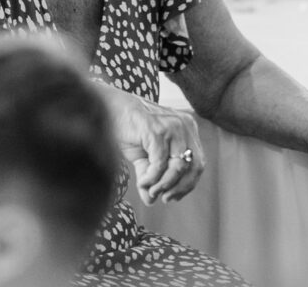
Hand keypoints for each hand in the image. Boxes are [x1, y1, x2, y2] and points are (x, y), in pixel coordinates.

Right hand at [110, 91, 204, 205]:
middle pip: (194, 166)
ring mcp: (172, 127)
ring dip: (164, 185)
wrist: (109, 107)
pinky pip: (160, 163)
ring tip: (150, 191)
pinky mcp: (157, 130)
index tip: (173, 197)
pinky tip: (141, 182)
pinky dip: (152, 178)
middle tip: (165, 199)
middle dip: (180, 187)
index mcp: (187, 129)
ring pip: (178, 167)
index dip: (188, 184)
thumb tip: (151, 201)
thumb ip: (151, 176)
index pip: (198, 163)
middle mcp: (184, 126)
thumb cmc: (128, 129)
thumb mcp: (143, 157)